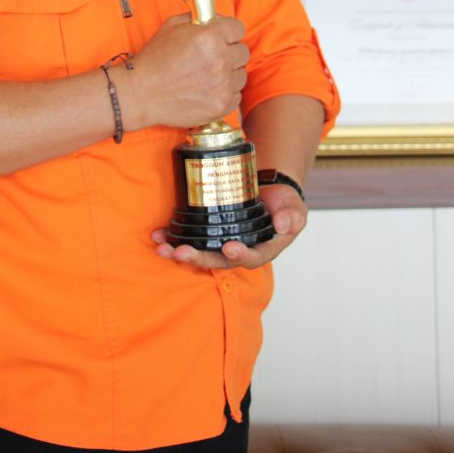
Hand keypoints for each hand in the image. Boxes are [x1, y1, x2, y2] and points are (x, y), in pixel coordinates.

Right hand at [125, 14, 248, 130]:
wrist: (140, 93)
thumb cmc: (154, 59)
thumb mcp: (171, 26)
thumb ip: (198, 18)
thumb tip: (215, 19)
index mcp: (209, 37)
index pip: (238, 28)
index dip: (228, 32)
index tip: (221, 37)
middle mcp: (220, 60)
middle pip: (242, 52)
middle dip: (229, 52)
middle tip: (211, 58)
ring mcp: (222, 85)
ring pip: (241, 75)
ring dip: (228, 74)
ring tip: (207, 76)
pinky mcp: (221, 105)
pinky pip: (236, 95)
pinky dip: (224, 93)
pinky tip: (206, 90)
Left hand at [151, 184, 307, 270]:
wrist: (270, 192)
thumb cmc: (284, 206)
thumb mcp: (295, 210)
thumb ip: (292, 217)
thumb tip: (283, 225)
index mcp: (261, 250)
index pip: (250, 257)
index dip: (240, 255)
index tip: (229, 248)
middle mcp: (238, 251)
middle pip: (217, 260)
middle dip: (198, 258)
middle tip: (180, 252)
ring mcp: (221, 243)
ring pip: (199, 252)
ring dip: (179, 251)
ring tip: (162, 247)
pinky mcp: (209, 231)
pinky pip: (190, 237)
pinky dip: (173, 236)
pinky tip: (158, 234)